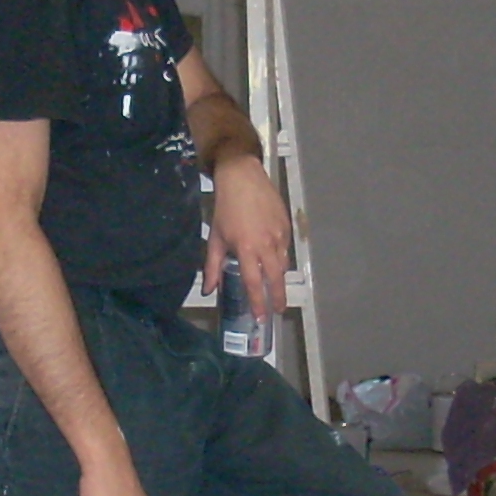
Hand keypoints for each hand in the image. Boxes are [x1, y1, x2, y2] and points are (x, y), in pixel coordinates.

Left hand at [203, 154, 290, 318]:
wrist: (243, 178)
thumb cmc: (226, 208)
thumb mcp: (216, 238)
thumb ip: (213, 266)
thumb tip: (209, 290)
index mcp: (247, 249)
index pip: (255, 283)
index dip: (259, 302)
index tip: (261, 317)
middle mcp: (266, 245)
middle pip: (276, 278)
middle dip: (278, 297)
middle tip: (278, 310)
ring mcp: (279, 235)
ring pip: (283, 264)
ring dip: (279, 278)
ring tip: (276, 288)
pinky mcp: (287, 226)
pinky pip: (286, 249)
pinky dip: (281, 258)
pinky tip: (275, 262)